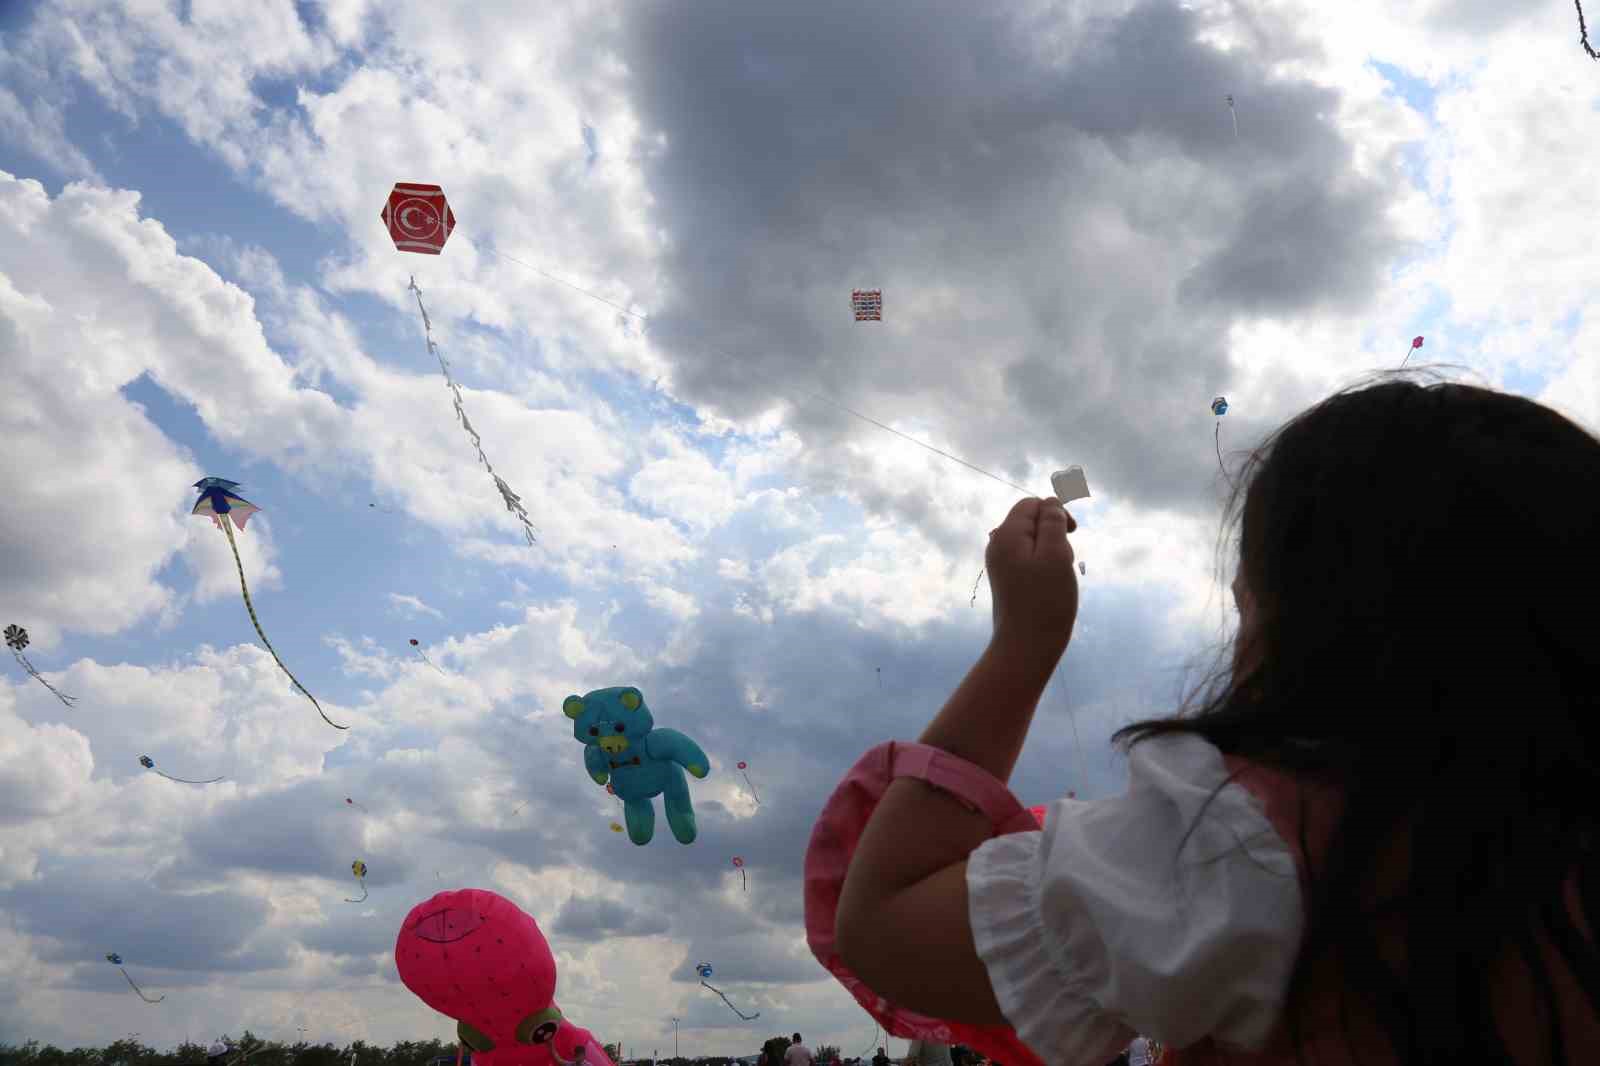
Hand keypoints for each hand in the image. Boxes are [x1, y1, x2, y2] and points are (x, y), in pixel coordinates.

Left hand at [986, 496, 1077, 660]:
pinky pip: (1029, 560)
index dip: (1055, 512)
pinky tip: (1051, 586)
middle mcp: (997, 545)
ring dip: (1052, 551)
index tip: (1073, 534)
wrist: (1026, 647)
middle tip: (1065, 561)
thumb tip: (1049, 502)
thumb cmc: (1045, 601)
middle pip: (1031, 521)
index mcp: (1006, 535)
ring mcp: (1000, 564)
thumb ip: (1053, 522)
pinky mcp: (1007, 579)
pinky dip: (1045, 566)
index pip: (1031, 504)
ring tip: (1058, 576)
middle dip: (1054, 533)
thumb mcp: (1056, 554)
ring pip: (1033, 542)